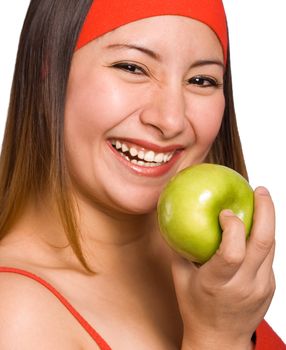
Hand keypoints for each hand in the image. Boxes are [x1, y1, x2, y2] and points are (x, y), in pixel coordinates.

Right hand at [172, 187, 275, 349]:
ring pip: (271, 247)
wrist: (220, 340)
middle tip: (260, 190)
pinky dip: (262, 237)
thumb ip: (179, 248)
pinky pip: (269, 257)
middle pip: (263, 242)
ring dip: (268, 220)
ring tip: (261, 200)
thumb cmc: (195, 306)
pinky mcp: (270, 288)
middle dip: (266, 210)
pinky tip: (254, 226)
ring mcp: (261, 287)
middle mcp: (244, 285)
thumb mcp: (180, 278)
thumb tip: (173, 218)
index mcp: (218, 283)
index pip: (232, 252)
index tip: (225, 212)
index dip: (232, 227)